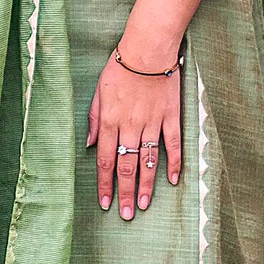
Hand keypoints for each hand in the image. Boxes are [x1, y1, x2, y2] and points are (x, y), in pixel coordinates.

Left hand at [87, 49, 181, 218]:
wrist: (148, 48)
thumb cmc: (120, 67)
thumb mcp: (98, 92)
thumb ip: (94, 120)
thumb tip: (90, 146)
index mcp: (110, 121)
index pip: (106, 160)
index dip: (105, 184)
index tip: (105, 204)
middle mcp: (130, 126)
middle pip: (127, 167)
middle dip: (125, 193)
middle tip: (127, 215)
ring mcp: (152, 122)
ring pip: (148, 160)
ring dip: (146, 185)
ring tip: (144, 205)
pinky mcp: (171, 116)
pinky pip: (172, 144)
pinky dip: (173, 163)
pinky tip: (172, 180)